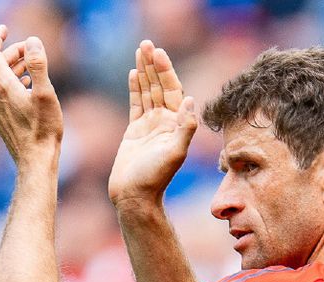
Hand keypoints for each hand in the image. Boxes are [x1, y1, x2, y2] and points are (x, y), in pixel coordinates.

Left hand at [0, 25, 62, 164]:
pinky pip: (3, 98)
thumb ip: (38, 65)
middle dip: (13, 55)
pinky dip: (13, 88)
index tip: (6, 29)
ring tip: (31, 71)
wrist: (36, 161)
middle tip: (31, 52)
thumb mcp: (45, 94)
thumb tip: (33, 41)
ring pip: (0, 83)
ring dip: (14, 72)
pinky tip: (26, 93)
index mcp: (3, 86)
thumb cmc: (43, 129)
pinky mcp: (2, 122)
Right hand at [108, 40, 196, 207]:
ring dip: (144, 71)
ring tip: (140, 49)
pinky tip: (133, 73)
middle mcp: (165, 123)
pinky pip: (136, 104)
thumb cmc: (155, 178)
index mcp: (176, 125)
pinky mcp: (135, 131)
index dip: (166, 71)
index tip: (158, 53)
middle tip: (147, 44)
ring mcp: (150, 126)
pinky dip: (135, 88)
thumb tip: (190, 99)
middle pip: (160, 87)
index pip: (173, 91)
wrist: (135, 195)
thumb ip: (185, 127)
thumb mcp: (175, 153)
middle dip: (154, 65)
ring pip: (148, 92)